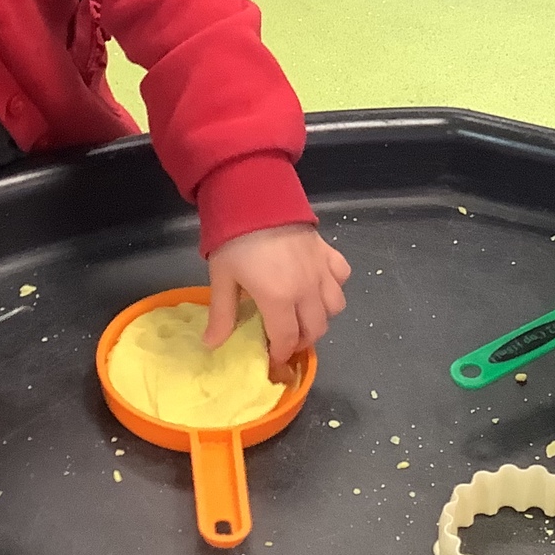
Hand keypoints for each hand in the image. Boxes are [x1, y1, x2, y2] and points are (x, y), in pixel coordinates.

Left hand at [205, 224, 351, 378]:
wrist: (257, 196)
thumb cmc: (235, 239)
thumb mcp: (222, 278)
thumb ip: (222, 314)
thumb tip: (212, 344)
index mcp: (279, 299)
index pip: (287, 340)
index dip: (281, 354)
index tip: (272, 358)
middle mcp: (307, 289)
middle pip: (316, 329)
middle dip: (301, 339)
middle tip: (284, 337)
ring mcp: (321, 270)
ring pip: (335, 307)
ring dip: (320, 316)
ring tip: (302, 313)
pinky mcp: (328, 252)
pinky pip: (342, 277)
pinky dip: (333, 286)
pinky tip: (317, 283)